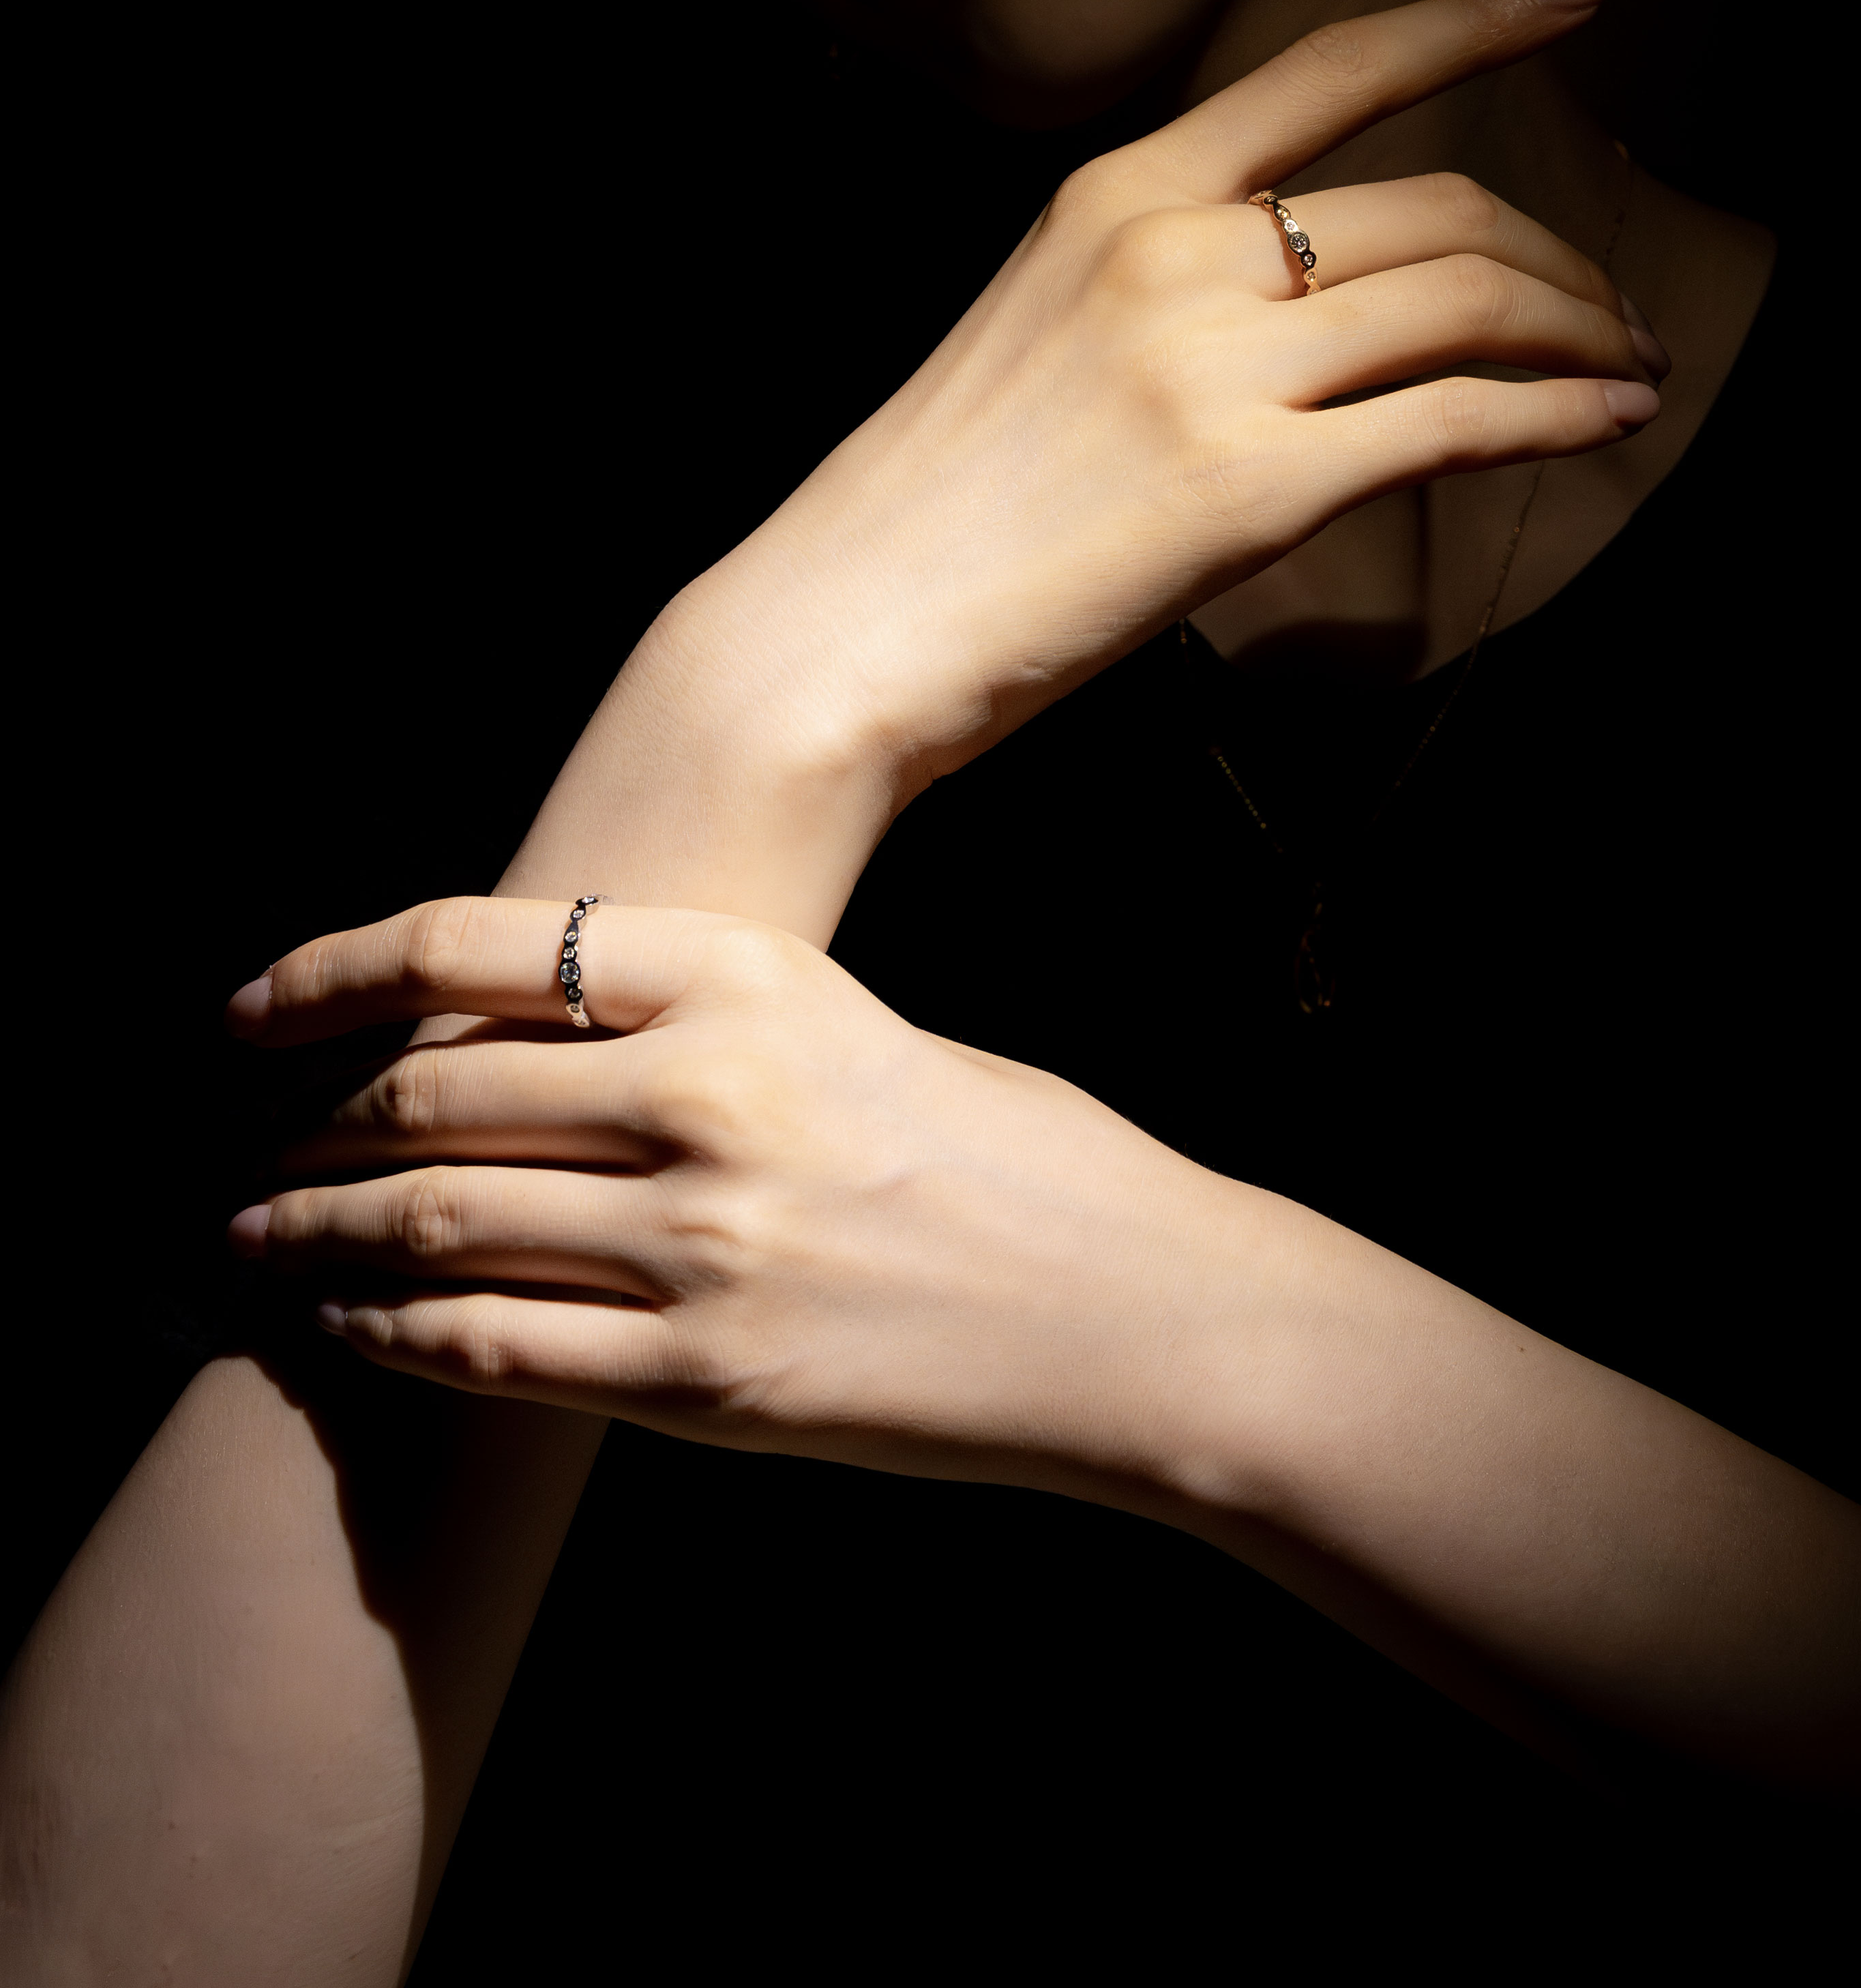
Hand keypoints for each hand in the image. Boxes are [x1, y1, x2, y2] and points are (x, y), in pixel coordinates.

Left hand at [229, 897, 1298, 1498]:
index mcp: (750, 977)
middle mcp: (709, 1095)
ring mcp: (704, 1245)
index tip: (253, 1011)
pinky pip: (495, 1351)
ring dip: (318, 1235)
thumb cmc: (1009, 1158)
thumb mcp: (848, 1032)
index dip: (332, 976)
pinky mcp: (710, 1384)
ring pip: (435, 1225)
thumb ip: (694, 1032)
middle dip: (314, 1126)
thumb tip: (519, 1054)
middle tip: (257, 1149)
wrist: (1135, 1311)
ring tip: (259, 1243)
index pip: (474, 949)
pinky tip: (352, 1327)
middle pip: (433, 1095)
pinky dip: (396, 1334)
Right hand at [662, 0, 1660, 826]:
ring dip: (1580, 331)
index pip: (1328, 70)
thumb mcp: (1037, 331)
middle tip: (1612, 312)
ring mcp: (1213, 365)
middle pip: (1435, 210)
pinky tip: (1610, 423)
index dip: (1474, 19)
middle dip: (1558, 257)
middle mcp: (1174, 251)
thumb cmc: (933, 505)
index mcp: (1116, 196)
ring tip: (1626, 369)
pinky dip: (1557, 415)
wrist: (841, 626)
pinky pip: (1455, 421)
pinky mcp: (1249, 488)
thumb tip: (1300, 302)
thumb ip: (1163, 285)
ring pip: (1466, 300)